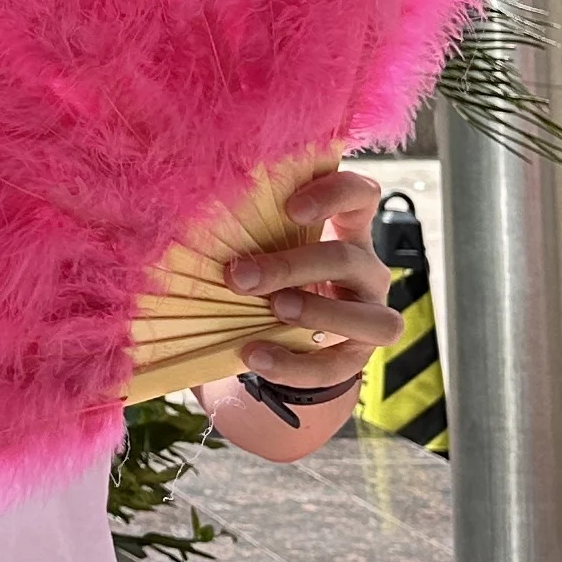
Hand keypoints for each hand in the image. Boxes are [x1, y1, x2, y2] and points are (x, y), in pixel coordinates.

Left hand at [222, 163, 404, 383]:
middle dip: (292, 267)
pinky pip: (339, 366)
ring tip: (273, 311)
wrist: (279, 334)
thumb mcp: (265, 249)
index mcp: (346, 232)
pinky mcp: (357, 357)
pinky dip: (296, 365)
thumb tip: (186, 222)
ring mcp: (369, 315)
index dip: (335, 194)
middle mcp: (366, 272)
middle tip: (242, 276)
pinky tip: (257, 355)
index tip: (291, 208)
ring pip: (374, 318)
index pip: (361, 196)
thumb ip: (249, 235)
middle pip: (347, 259)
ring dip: (319, 314)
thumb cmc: (269, 275)